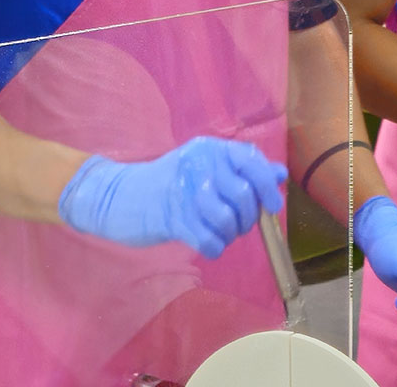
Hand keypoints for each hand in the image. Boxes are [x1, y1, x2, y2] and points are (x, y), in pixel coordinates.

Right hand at [59, 137, 285, 259]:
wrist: (116, 196)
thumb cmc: (169, 184)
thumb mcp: (205, 167)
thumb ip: (242, 170)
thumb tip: (279, 175)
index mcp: (210, 149)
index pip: (251, 162)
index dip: (267, 185)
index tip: (272, 205)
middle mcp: (199, 165)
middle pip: (243, 195)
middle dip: (248, 216)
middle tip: (238, 224)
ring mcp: (183, 191)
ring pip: (227, 219)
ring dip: (231, 233)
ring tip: (222, 233)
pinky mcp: (170, 218)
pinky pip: (208, 239)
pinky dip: (215, 247)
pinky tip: (210, 245)